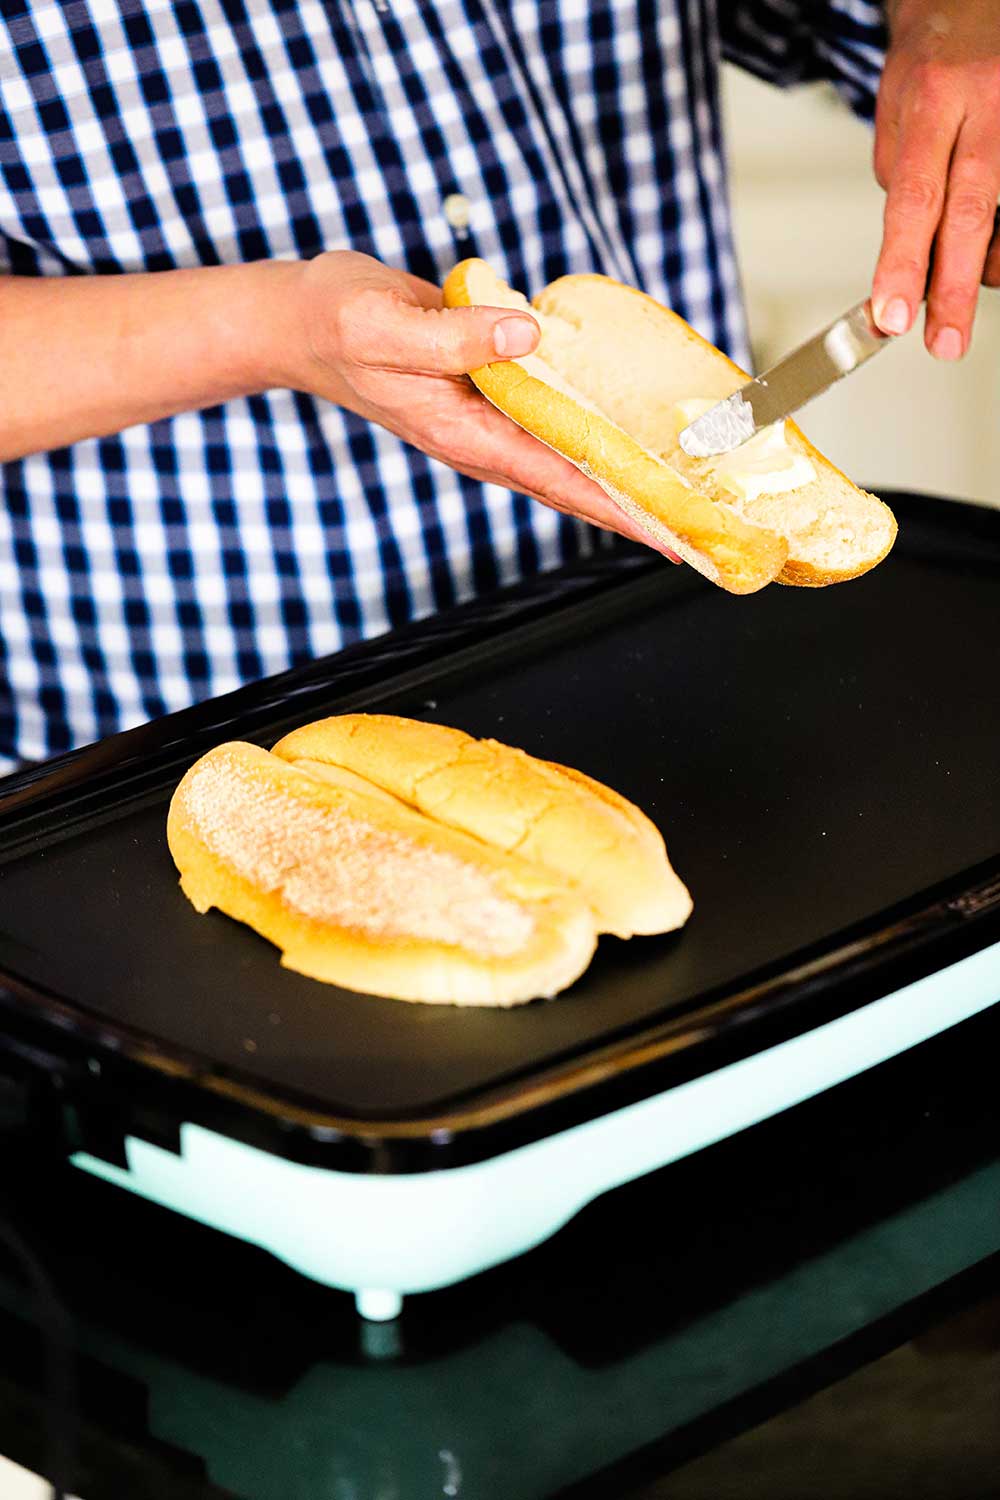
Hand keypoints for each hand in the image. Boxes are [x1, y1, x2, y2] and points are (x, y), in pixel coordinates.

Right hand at [287, 251, 679, 557]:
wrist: (306, 319)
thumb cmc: (337, 323)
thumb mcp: (383, 324)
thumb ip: (453, 334)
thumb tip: (526, 338)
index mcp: (463, 435)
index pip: (558, 480)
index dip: (617, 508)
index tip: (670, 535)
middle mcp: (484, 437)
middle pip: (575, 485)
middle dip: (636, 511)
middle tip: (701, 529)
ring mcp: (491, 418)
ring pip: (569, 458)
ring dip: (623, 476)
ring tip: (683, 491)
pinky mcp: (494, 389)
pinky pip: (556, 419)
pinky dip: (595, 428)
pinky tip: (631, 429)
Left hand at [871, 0, 999, 356]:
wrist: (975, 4)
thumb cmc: (933, 66)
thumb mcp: (896, 116)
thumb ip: (905, 185)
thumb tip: (912, 262)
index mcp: (937, 100)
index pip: (915, 198)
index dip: (904, 263)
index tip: (891, 316)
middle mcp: (989, 107)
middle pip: (972, 214)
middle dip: (955, 289)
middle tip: (944, 343)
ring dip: (984, 263)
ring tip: (960, 272)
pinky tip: (991, 242)